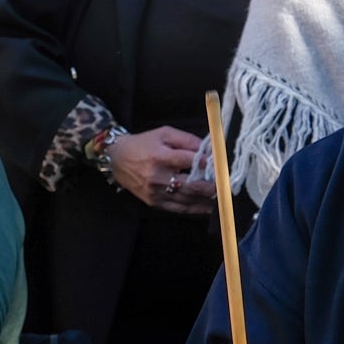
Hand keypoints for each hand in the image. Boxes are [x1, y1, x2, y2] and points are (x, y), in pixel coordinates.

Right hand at [100, 126, 214, 213]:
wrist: (117, 158)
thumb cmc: (143, 143)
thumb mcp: (164, 133)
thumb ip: (188, 140)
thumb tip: (209, 149)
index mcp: (161, 156)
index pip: (190, 161)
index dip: (208, 164)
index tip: (222, 166)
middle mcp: (158, 177)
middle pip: (191, 185)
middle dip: (212, 186)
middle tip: (227, 186)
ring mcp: (156, 192)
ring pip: (187, 200)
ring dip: (207, 200)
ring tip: (222, 198)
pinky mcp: (154, 202)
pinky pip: (178, 209)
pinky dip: (195, 209)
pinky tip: (208, 208)